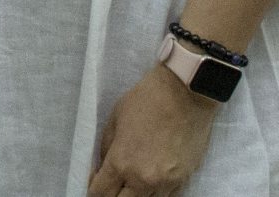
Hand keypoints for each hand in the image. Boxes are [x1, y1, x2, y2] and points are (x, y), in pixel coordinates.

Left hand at [87, 64, 219, 196]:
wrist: (185, 93)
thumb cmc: (147, 100)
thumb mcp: (115, 119)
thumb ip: (107, 148)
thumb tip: (102, 167)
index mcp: (122, 162)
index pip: (100, 193)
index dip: (93, 190)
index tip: (94, 183)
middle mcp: (143, 179)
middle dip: (112, 196)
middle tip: (112, 184)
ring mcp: (166, 183)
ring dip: (135, 194)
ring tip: (131, 181)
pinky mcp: (183, 180)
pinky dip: (155, 192)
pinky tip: (150, 181)